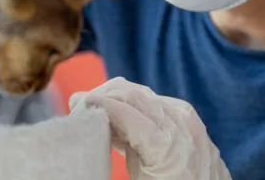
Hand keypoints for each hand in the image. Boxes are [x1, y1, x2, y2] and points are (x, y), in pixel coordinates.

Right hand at [69, 77, 231, 179]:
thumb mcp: (140, 179)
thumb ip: (121, 146)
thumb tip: (98, 128)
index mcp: (166, 146)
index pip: (125, 111)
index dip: (98, 104)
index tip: (77, 104)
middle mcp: (179, 124)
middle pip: (133, 94)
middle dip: (103, 94)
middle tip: (78, 103)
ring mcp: (186, 117)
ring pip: (143, 93)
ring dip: (116, 95)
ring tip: (93, 104)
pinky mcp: (188, 115)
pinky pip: (155, 100)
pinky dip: (133, 101)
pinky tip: (117, 111)